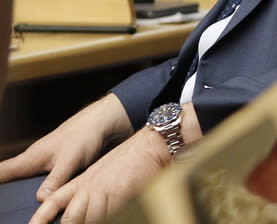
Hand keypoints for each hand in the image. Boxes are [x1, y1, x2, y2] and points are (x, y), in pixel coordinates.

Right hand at [0, 94, 132, 201]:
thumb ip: (55, 179)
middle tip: (7, 213)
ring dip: (28, 197)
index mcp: (32, 157)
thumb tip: (40, 199)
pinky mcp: (61, 170)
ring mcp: (48, 166)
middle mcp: (37, 161)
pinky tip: (48, 206)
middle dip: (9, 196)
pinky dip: (45, 195)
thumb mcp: (69, 159)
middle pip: (14, 182)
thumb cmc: (85, 134)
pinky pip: (48, 186)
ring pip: (30, 185)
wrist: (106, 123)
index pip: (3, 171)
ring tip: (24, 215)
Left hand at [27, 126, 168, 223]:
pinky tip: (114, 213)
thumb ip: (92, 193)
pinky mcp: (116, 194)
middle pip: (70, 218)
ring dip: (93, 220)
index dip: (40, 218)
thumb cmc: (131, 161)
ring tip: (103, 214)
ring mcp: (102, 191)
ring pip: (86, 219)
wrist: (148, 146)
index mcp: (83, 181)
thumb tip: (83, 214)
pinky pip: (108, 216)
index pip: (54, 201)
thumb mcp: (104, 175)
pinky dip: (109, 217)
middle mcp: (89, 187)